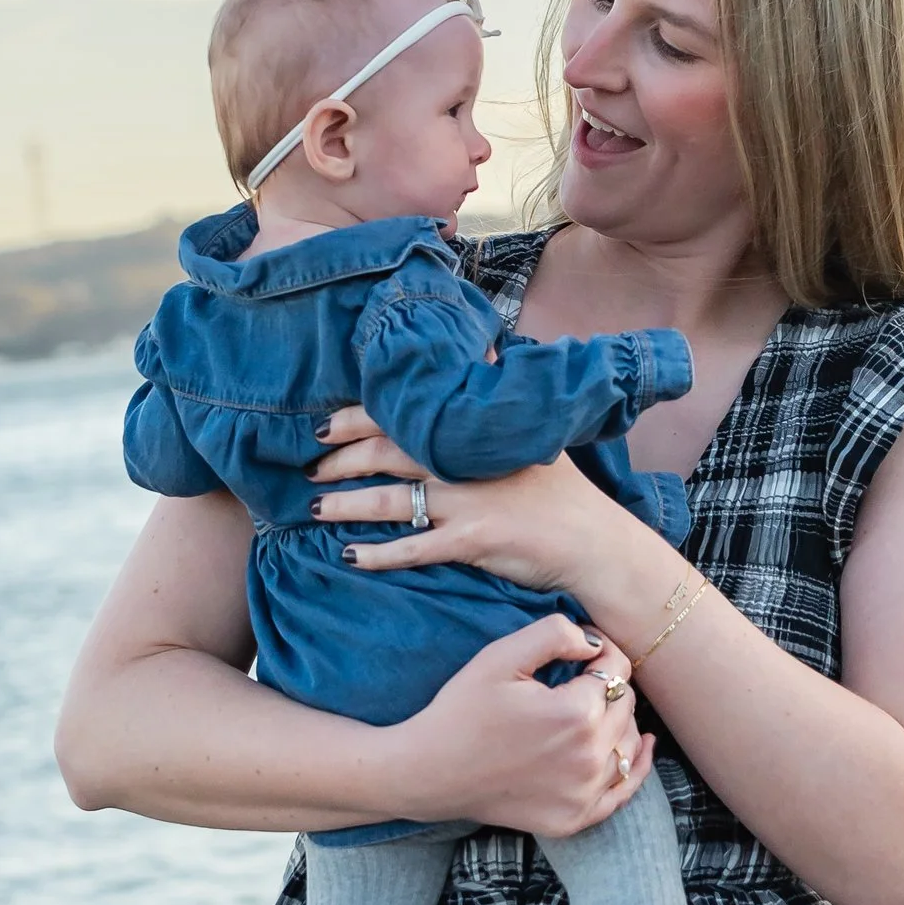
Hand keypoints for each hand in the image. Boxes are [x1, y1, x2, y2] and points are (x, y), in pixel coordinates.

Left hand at [310, 404, 620, 599]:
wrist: (593, 541)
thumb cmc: (561, 490)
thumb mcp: (531, 431)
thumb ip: (499, 391)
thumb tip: (484, 347)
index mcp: (470, 434)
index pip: (402, 417)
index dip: (356, 420)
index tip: (323, 426)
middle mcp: (462, 463)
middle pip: (384, 455)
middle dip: (340, 461)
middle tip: (309, 470)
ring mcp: (466, 502)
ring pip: (390, 501)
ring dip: (346, 505)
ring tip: (315, 509)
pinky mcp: (472, 541)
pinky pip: (414, 548)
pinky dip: (379, 554)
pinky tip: (350, 557)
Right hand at [391, 613, 652, 839]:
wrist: (428, 772)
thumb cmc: (461, 710)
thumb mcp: (501, 656)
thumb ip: (555, 634)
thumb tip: (594, 642)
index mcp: (577, 714)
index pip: (616, 670)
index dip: (602, 652)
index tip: (582, 649)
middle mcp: (589, 757)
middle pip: (626, 706)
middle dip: (610, 685)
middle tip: (582, 676)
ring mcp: (583, 794)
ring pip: (628, 745)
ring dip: (620, 720)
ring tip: (597, 706)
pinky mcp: (573, 819)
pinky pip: (623, 792)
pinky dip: (635, 767)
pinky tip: (641, 746)